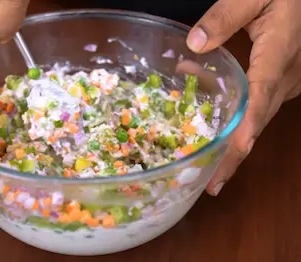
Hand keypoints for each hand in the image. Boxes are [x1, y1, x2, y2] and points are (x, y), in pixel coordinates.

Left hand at [186, 0, 300, 195]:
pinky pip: (258, 104)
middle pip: (259, 120)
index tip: (235, 151)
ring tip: (206, 167)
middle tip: (210, 184)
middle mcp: (288, 75)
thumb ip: (227, 16)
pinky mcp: (284, 80)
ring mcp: (288, 81)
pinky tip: (206, 110)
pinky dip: (234, 117)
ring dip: (232, 142)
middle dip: (235, 155)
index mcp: (281, 52)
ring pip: (258, 116)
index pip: (262, 94)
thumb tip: (194, 46)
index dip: (248, 124)